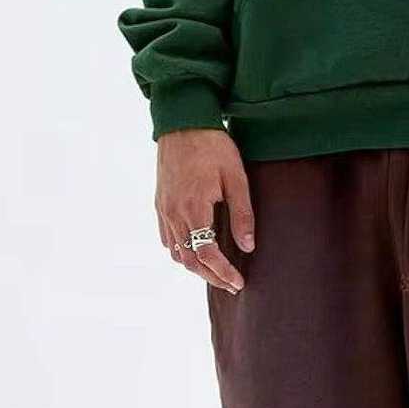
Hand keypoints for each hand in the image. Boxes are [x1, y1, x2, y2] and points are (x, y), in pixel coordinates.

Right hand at [155, 129, 254, 292]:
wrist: (183, 122)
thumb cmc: (213, 147)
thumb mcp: (236, 179)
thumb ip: (242, 215)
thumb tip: (248, 246)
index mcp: (193, 209)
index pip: (206, 254)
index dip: (223, 272)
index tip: (238, 282)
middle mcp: (174, 214)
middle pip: (189, 260)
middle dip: (211, 277)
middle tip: (231, 285)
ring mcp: (163, 209)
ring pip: (176, 252)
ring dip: (196, 267)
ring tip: (217, 272)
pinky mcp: (160, 203)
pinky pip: (167, 238)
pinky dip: (182, 252)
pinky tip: (195, 252)